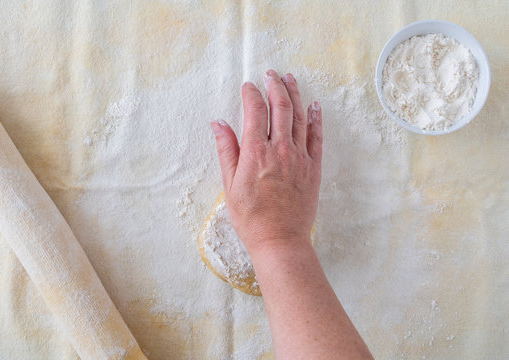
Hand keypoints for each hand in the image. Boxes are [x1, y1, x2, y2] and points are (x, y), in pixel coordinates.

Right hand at [210, 70, 321, 253]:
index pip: (255, 111)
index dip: (251, 94)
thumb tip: (219, 124)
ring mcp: (300, 157)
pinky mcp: (313, 167)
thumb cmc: (251, 217)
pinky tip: (314, 106)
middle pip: (280, 107)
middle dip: (275, 86)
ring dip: (295, 94)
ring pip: (300, 116)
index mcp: (256, 152)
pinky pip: (317, 136)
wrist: (280, 239)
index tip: (248, 86)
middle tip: (271, 73)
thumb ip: (226, 150)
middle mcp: (280, 149)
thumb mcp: (230, 184)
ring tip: (290, 79)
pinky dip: (316, 118)